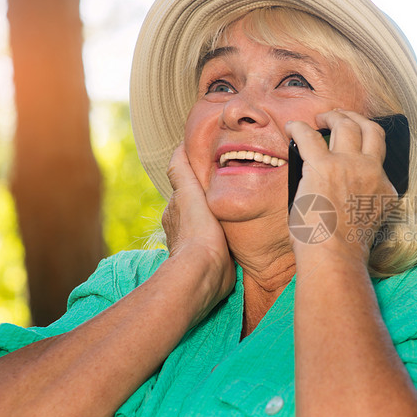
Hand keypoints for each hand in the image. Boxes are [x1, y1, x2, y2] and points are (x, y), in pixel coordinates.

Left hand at [162, 144, 235, 308]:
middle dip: (209, 202)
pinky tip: (241, 232)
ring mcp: (197, 247)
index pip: (184, 193)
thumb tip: (179, 146)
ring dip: (219, 219)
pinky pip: (221, 244)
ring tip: (238, 210)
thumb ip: (182, 170)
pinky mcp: (214, 261)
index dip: (196, 184)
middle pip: (197, 209)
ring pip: (209, 226)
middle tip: (229, 191)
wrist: (205, 269)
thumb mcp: (187, 192)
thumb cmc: (196, 229)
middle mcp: (182, 229)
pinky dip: (227, 236)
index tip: (211, 177)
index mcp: (175, 212)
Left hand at [285, 110, 396, 261]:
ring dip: (333, 116)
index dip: (365, 154)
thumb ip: (355, 204)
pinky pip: (309, 135)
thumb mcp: (362, 225)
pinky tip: (291, 128)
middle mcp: (372, 172)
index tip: (352, 153)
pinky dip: (298, 128)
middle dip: (357, 119)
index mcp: (384, 190)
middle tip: (341, 118)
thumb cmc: (340, 252)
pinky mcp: (323, 165)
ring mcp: (350, 165)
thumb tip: (328, 195)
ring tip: (321, 118)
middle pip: (371, 131)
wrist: (334, 257)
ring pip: (347, 124)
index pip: (378, 162)